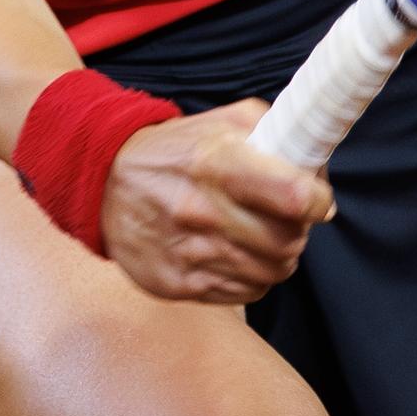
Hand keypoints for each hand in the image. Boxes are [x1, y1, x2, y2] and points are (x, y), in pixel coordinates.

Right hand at [101, 100, 332, 302]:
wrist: (99, 185)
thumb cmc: (170, 152)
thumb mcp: (218, 123)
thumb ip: (272, 132)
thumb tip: (315, 165)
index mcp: (215, 164)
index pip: (293, 196)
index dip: (316, 201)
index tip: (315, 200)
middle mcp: (201, 211)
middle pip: (286, 242)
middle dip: (298, 231)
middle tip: (289, 220)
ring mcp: (188, 253)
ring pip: (271, 272)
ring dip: (279, 257)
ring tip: (264, 237)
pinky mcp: (177, 284)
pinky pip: (245, 292)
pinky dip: (253, 278)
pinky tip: (239, 255)